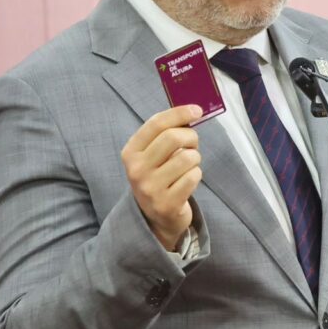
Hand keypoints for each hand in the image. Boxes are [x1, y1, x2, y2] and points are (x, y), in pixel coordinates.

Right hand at [120, 105, 203, 250]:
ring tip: (188, 167)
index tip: (197, 110)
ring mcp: (150, 188)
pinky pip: (193, 177)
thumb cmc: (158, 177)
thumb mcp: (152, 155)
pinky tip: (187, 182)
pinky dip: (196, 175)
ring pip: (188, 158)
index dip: (179, 113)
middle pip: (173, 138)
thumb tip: (192, 112)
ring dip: (195, 159)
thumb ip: (165, 134)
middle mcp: (137, 170)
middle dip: (191, 137)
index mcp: (131, 152)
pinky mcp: (167, 204)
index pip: (156, 124)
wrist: (155, 218)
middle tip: (193, 144)